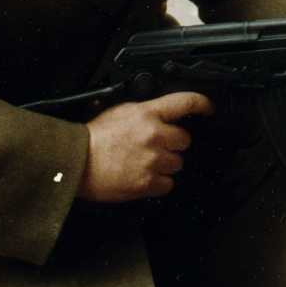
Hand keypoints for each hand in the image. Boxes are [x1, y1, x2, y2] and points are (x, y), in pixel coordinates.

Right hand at [78, 92, 212, 202]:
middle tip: (156, 146)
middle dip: (174, 144)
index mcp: (148, 114)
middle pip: (184, 140)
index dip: (202, 104)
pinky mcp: (147, 183)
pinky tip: (144, 176)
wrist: (77, 162)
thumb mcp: (122, 111)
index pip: (186, 102)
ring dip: (166, 164)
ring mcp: (152, 160)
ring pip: (178, 163)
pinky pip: (167, 184)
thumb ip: (147, 112)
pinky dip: (158, 183)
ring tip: (145, 162)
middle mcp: (154, 135)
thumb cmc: (95, 138)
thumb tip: (163, 115)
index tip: (208, 109)